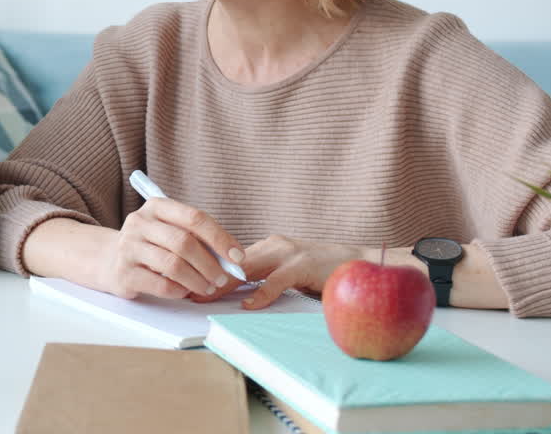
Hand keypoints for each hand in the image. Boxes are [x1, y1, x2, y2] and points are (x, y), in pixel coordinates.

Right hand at [93, 198, 245, 299]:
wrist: (110, 259)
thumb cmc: (152, 244)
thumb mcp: (169, 230)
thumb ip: (197, 238)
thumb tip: (232, 259)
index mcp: (156, 207)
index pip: (194, 218)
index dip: (220, 238)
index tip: (237, 257)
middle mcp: (139, 223)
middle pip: (184, 242)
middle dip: (210, 264)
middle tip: (223, 277)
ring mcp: (129, 247)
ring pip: (172, 265)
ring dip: (197, 280)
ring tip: (208, 287)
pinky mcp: (124, 273)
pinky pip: (160, 285)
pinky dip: (179, 290)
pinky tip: (185, 291)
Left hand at [198, 235, 365, 308]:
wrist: (364, 263)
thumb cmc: (324, 271)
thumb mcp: (289, 271)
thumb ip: (265, 276)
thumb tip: (237, 292)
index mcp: (269, 245)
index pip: (230, 256)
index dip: (208, 268)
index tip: (187, 280)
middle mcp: (275, 244)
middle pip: (232, 260)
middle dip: (208, 276)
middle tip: (188, 291)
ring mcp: (289, 253)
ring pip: (248, 268)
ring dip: (226, 284)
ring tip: (206, 296)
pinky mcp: (304, 265)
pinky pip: (277, 281)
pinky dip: (262, 293)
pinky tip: (249, 305)